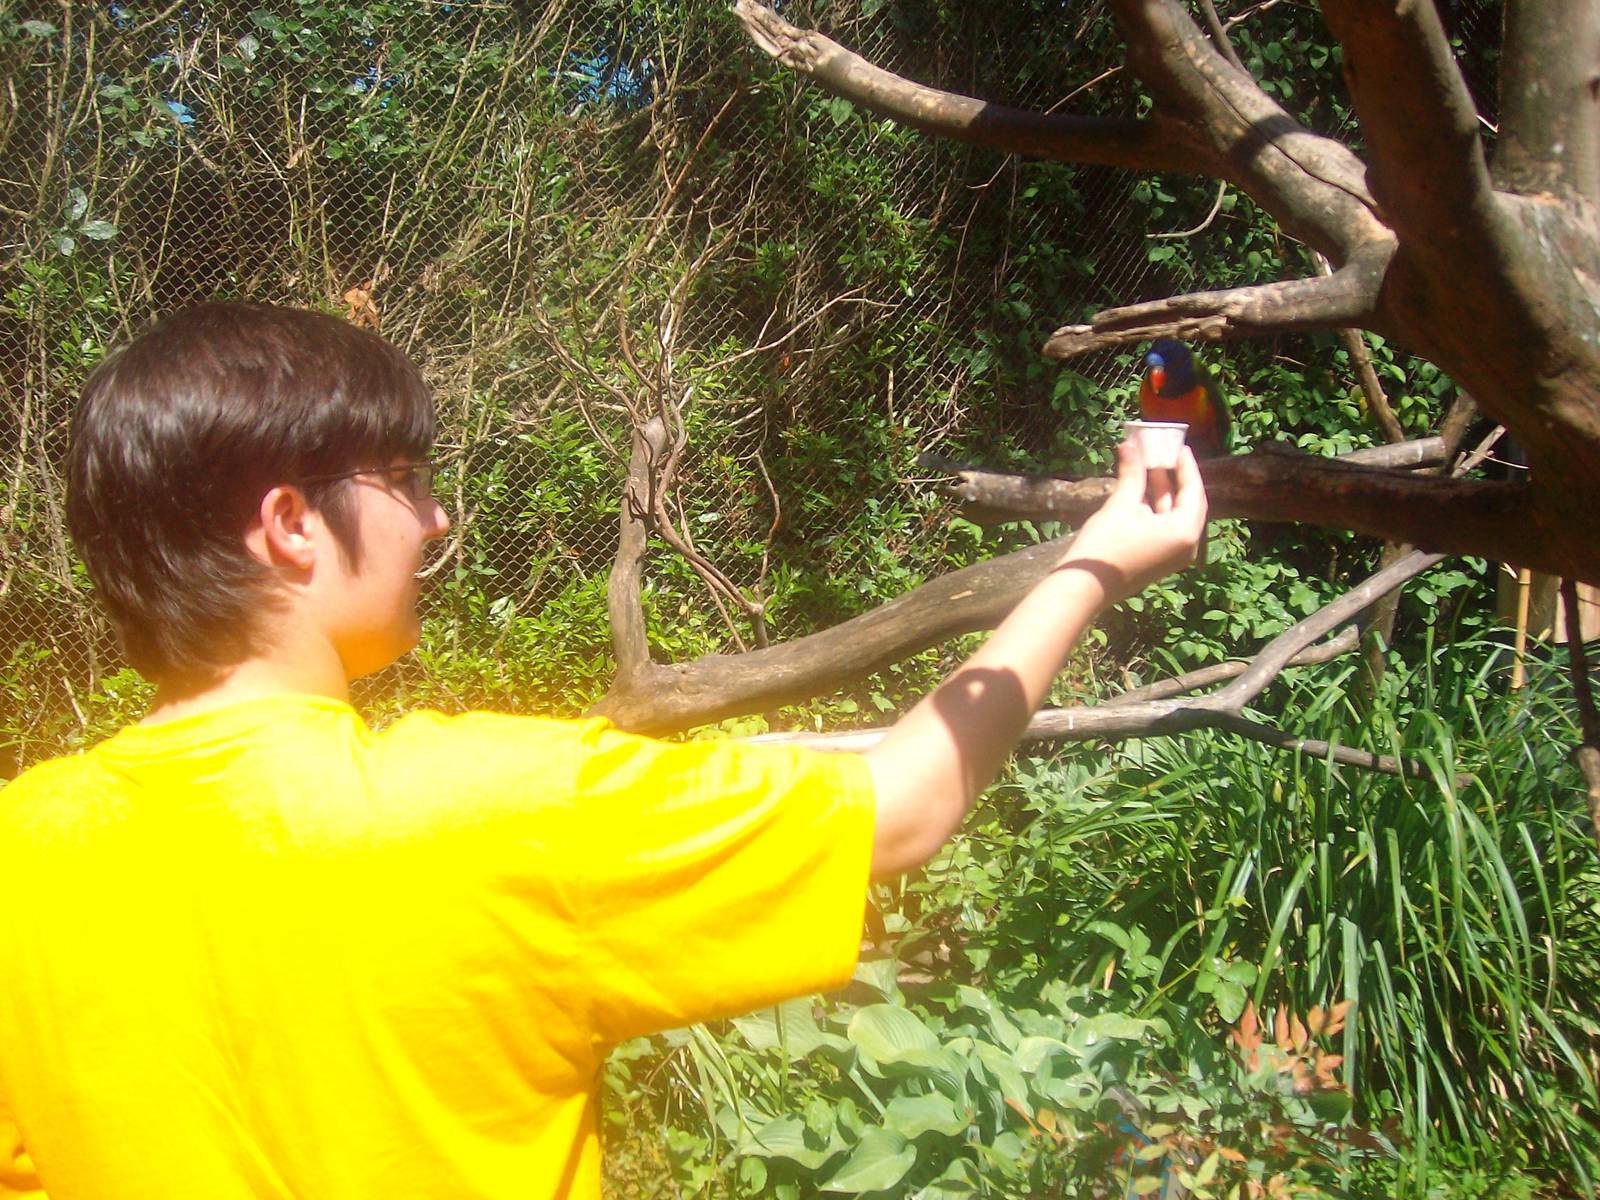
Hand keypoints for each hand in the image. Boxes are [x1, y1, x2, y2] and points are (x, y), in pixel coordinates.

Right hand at [1060, 438, 1207, 603]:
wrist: (1084, 588)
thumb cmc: (1106, 545)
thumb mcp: (1121, 506)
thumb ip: (1132, 474)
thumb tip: (1130, 445)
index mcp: (1186, 531)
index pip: (1194, 491)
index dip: (1186, 466)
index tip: (1179, 446)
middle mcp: (1186, 545)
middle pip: (1186, 504)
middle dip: (1173, 478)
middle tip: (1164, 453)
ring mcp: (1172, 555)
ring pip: (1172, 515)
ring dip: (1161, 491)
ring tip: (1147, 465)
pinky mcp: (1157, 560)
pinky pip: (1163, 528)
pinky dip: (1154, 508)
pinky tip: (1140, 490)